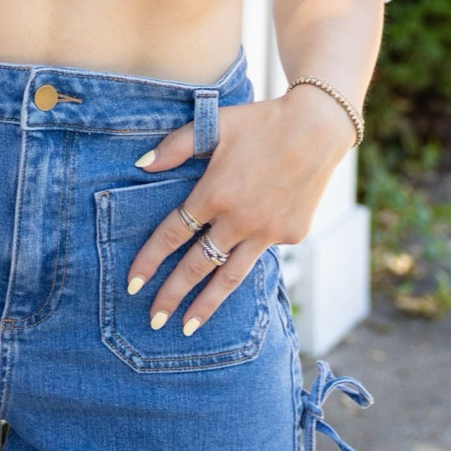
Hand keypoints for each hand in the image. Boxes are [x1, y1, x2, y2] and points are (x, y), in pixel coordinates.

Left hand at [124, 91, 355, 335]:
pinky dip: (244, 262)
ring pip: (230, 277)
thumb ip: (174, 147)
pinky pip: (261, 253)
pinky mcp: (291, 234)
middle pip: (197, 266)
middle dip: (172, 296)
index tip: (132, 284)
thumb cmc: (260, 122)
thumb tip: (140, 165)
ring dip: (207, 305)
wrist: (318, 128)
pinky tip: (230, 276)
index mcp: (215, 193)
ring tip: (188, 328)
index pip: (172, 236)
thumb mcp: (214, 125)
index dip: (149, 261)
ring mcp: (268, 231)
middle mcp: (240, 220)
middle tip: (154, 320)